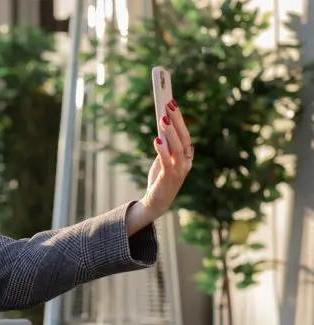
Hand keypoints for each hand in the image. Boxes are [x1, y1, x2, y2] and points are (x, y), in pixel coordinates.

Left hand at [142, 98, 193, 220]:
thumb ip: (165, 148)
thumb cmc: (159, 180)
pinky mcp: (169, 178)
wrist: (155, 203)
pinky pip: (167, 161)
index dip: (180, 119)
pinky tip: (157, 139)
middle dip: (177, 120)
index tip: (172, 102)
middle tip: (169, 104)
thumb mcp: (163, 161)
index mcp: (186, 157)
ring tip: (163, 119)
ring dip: (170, 132)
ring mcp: (179, 171)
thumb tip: (162, 128)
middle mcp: (186, 163)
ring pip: (178, 148)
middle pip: (184, 138)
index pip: (185, 135)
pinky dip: (162, 150)